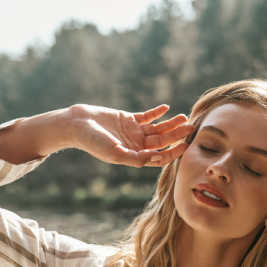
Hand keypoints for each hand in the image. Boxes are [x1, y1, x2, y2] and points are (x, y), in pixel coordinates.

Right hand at [70, 104, 193, 167]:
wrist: (76, 124)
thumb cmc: (93, 142)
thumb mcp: (114, 153)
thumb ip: (135, 158)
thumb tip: (156, 159)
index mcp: (135, 156)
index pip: (159, 157)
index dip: (173, 153)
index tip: (186, 146)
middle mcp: (137, 145)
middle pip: (162, 141)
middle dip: (177, 135)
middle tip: (190, 127)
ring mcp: (134, 132)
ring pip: (158, 128)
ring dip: (170, 123)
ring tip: (183, 117)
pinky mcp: (129, 119)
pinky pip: (147, 116)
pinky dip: (157, 112)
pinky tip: (166, 108)